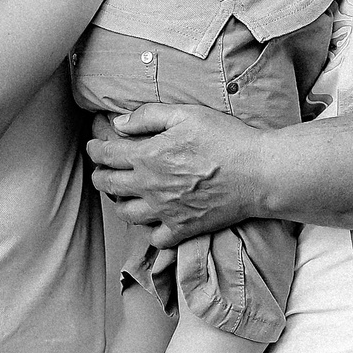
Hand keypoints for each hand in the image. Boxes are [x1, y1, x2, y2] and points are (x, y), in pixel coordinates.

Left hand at [86, 103, 264, 249]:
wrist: (258, 173)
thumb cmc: (226, 139)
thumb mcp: (186, 114)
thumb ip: (148, 117)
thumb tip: (118, 124)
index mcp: (147, 157)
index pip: (105, 155)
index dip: (94, 149)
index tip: (94, 146)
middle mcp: (150, 188)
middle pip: (108, 186)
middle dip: (99, 176)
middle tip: (102, 170)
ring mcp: (165, 212)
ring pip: (125, 214)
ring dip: (119, 202)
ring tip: (123, 195)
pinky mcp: (183, 229)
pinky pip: (155, 238)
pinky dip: (149, 230)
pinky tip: (152, 220)